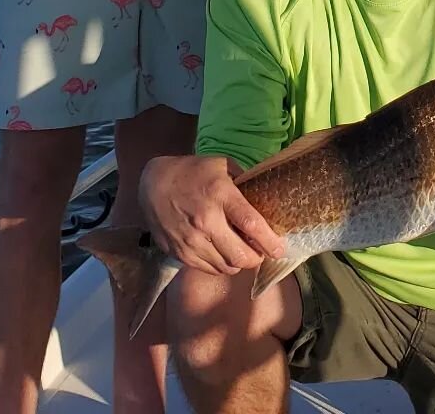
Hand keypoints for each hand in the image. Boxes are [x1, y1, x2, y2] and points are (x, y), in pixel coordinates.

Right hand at [138, 155, 284, 278]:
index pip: (251, 224)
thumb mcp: (222, 165)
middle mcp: (206, 222)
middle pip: (240, 255)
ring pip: (226, 267)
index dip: (270, 241)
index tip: (281, 249)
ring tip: (243, 252)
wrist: (153, 184)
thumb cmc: (192, 171)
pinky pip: (209, 269)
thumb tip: (264, 200)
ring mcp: (191, 241)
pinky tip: (224, 253)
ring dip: (239, 263)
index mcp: (220, 195)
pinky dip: (222, 266)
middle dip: (257, 258)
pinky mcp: (180, 254)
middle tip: (261, 251)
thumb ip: (244, 181)